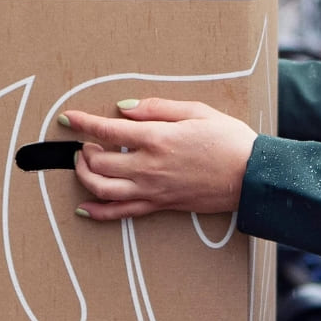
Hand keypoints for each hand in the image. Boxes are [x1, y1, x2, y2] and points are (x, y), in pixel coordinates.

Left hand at [60, 98, 257, 220]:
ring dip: (84, 176)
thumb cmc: (229, 140)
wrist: (252, 176)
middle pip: (97, 163)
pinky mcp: (161, 205)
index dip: (82, 123)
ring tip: (84, 164)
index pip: (106, 131)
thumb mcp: (195, 111)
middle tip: (84, 141)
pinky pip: (122, 212)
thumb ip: (155, 108)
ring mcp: (153, 189)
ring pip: (103, 189)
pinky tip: (84, 208)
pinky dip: (99, 212)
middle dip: (82, 151)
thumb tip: (124, 108)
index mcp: (157, 139)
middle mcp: (149, 167)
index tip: (67, 117)